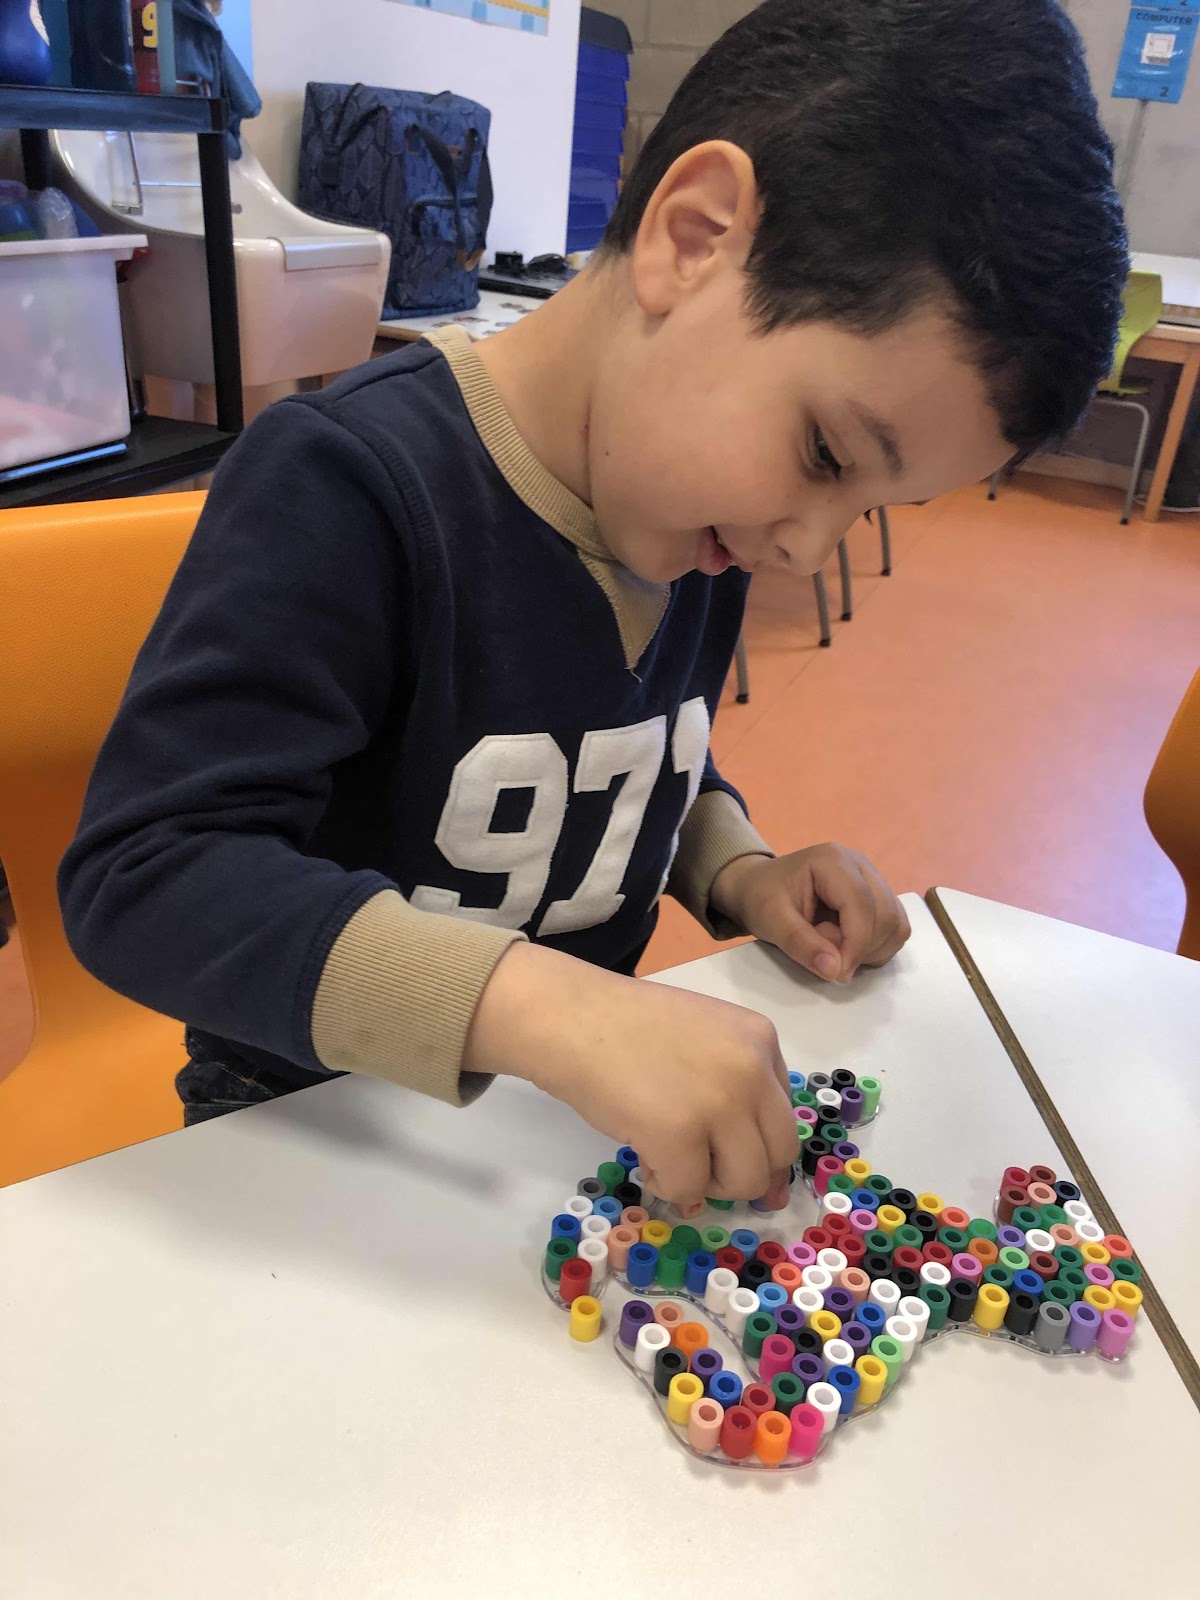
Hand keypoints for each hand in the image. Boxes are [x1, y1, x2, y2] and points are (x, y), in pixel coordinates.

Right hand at [464, 942, 797, 1205]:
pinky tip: (643, 1156)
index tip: (730, 1157)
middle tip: (701, 1170)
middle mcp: (751, 1069)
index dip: (757, 1145)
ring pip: (744, 1181)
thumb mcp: (703, 1037)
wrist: (569, 1016)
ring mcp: (719, 1102)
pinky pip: (690, 1190)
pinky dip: (666, 1186)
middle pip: (777, 1154)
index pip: (784, 1115)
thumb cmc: (624, 1025)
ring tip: (667, 1158)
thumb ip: (734, 1085)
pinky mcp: (678, 1135)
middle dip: (740, 1174)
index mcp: (760, 1039)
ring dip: (706, 1184)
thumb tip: (762, 1173)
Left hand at [711, 844, 910, 983]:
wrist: (759, 886)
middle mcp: (861, 865)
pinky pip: (894, 928)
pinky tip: (848, 947)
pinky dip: (876, 947)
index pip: (862, 904)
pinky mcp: (878, 897)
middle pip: (886, 915)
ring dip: (872, 949)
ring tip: (835, 948)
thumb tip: (835, 970)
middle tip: (826, 956)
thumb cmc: (761, 898)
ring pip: (895, 924)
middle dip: (862, 948)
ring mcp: (873, 879)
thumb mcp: (770, 920)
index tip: (837, 974)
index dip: (855, 945)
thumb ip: (801, 944)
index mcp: (833, 861)